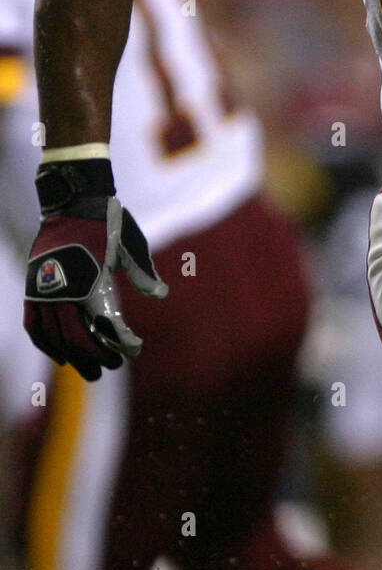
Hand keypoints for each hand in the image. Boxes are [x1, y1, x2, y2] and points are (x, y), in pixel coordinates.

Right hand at [25, 159, 167, 381]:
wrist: (72, 199)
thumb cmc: (106, 221)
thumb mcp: (130, 244)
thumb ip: (143, 272)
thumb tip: (161, 294)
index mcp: (90, 280)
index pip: (104, 324)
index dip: (119, 342)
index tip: (134, 350)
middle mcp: (64, 289)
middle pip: (76, 337)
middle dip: (95, 356)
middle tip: (111, 368)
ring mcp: (45, 289)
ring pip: (54, 335)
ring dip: (72, 356)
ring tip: (89, 370)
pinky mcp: (33, 286)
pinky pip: (33, 323)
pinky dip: (44, 342)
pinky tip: (59, 355)